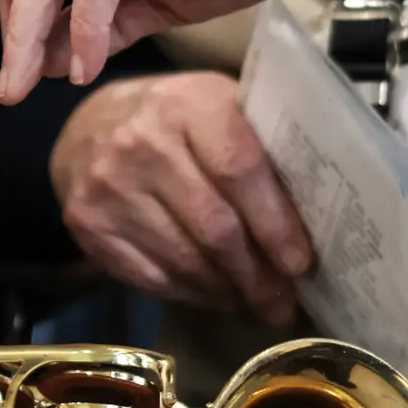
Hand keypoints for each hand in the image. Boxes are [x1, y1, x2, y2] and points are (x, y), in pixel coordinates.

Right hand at [52, 71, 313, 323]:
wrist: (87, 127)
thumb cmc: (176, 120)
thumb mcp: (217, 105)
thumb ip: (261, 143)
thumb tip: (320, 211)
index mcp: (188, 103)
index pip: (240, 171)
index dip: (276, 225)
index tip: (301, 264)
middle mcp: (142, 142)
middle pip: (215, 227)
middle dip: (257, 275)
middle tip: (283, 303)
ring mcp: (108, 186)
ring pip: (185, 260)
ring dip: (227, 291)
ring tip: (253, 301)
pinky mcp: (88, 224)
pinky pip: (152, 277)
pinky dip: (191, 294)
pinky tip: (214, 295)